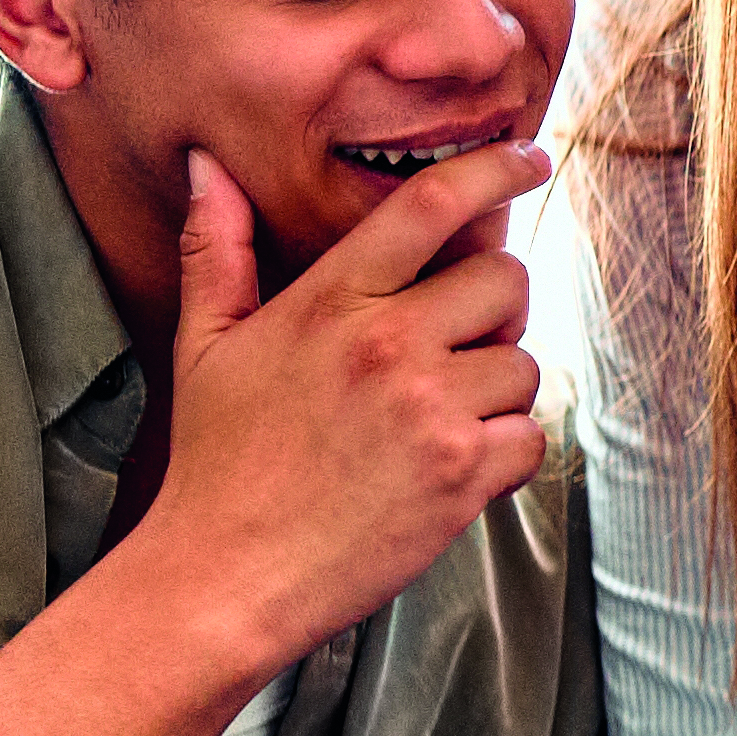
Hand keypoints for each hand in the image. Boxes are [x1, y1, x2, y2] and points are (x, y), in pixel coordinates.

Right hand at [135, 143, 547, 671]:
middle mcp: (388, 343)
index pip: (431, 204)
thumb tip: (207, 168)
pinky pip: (531, 435)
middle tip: (455, 345)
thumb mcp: (205, 345)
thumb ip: (217, 250)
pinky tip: (451, 467)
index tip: (529, 160)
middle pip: (504, 279)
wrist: (224, 575)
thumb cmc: (218, 463)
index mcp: (331, 301)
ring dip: (495, 390)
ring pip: (523, 363)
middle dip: (494, 306)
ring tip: (431, 422)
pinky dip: (506, 452)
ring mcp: (431, 408)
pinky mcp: (462, 473)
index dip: (494, 170)